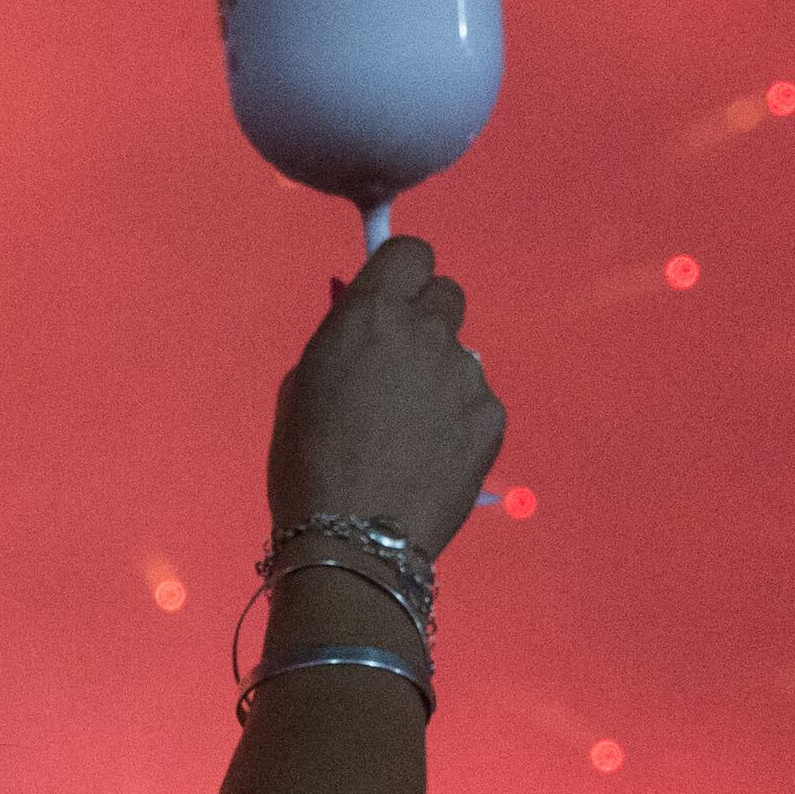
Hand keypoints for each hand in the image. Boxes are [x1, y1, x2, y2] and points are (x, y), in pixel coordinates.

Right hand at [266, 235, 503, 559]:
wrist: (354, 541)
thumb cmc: (306, 463)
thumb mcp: (303, 386)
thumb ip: (345, 344)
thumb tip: (372, 339)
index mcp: (372, 313)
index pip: (412, 252)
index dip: (402, 277)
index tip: (390, 306)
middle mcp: (427, 331)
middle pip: (447, 294)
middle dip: (426, 321)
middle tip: (401, 370)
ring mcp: (466, 374)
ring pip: (460, 356)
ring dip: (439, 378)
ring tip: (412, 434)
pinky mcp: (492, 417)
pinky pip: (476, 402)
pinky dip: (459, 422)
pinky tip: (432, 459)